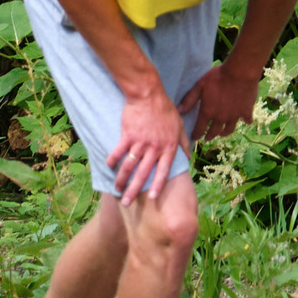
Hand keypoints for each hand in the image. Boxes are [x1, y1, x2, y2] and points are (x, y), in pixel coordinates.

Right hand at [104, 86, 184, 200]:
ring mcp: (140, 142)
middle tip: (127, 203)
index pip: (163, 172)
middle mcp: (154, 148)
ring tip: (116, 189)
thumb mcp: (180, 126)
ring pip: (129, 165)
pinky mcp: (127, 135)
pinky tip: (108, 167)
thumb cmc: (165, 109)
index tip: (152, 199)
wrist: (148, 94)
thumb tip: (189, 157)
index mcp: (168, 147)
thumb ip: (185, 143)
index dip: (157, 186)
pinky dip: (112, 160)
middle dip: (134, 190)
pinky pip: (118, 151)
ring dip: (121, 179)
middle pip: (143, 174)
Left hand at [191, 63, 259, 142]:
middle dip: (209, 136)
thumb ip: (189, 99)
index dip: (196, 135)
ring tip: (221, 132)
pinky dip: (245, 121)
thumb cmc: (217, 77)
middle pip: (214, 132)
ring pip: (229, 130)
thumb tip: (179, 110)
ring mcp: (234, 116)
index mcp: (208, 112)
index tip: (195, 138)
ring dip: (224, 133)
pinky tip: (244, 119)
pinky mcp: (246, 112)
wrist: (239, 72)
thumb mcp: (200, 86)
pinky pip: (246, 121)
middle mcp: (220, 118)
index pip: (200, 129)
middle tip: (207, 138)